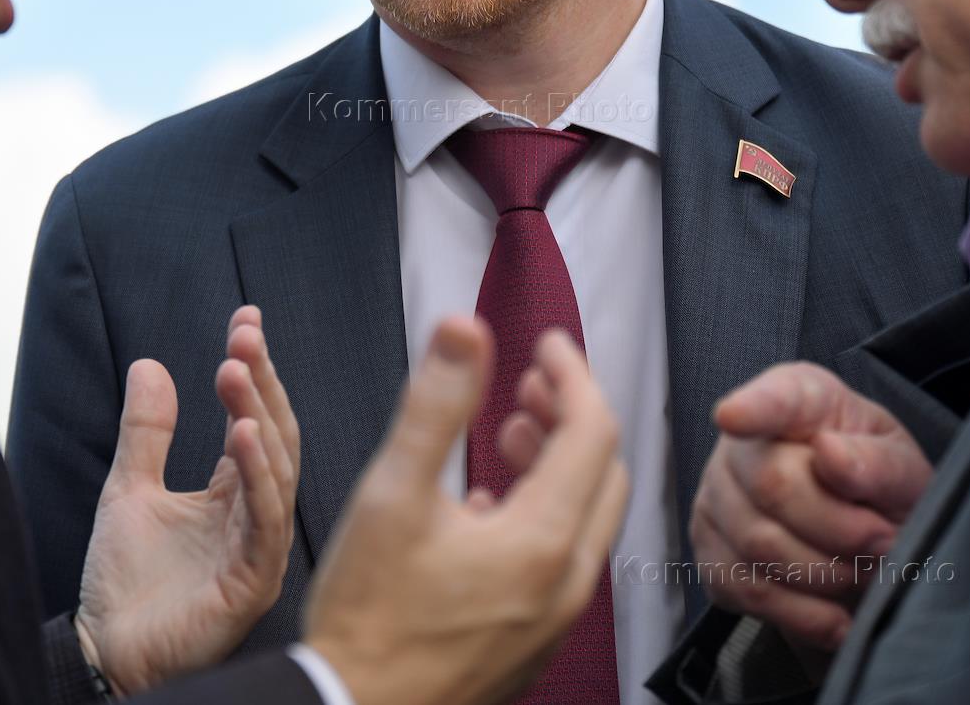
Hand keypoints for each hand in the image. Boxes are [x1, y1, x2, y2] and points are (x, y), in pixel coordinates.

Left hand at [75, 305, 298, 695]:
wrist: (104, 658)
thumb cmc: (124, 586)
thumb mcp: (128, 490)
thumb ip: (146, 432)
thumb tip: (150, 364)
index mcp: (233, 489)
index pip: (254, 415)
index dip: (253, 367)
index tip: (245, 317)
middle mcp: (256, 510)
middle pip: (274, 431)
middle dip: (261, 380)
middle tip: (243, 336)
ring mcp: (260, 544)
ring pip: (277, 467)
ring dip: (259, 415)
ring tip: (236, 370)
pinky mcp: (254, 579)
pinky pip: (266, 518)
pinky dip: (258, 473)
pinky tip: (243, 434)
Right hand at [304, 317, 628, 704]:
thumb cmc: (368, 619)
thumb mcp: (392, 494)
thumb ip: (435, 405)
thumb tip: (463, 330)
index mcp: (543, 540)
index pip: (593, 430)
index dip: (573, 374)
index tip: (547, 344)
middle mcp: (566, 582)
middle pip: (602, 471)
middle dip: (573, 414)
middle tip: (532, 382)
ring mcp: (554, 617)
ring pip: (586, 516)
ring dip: (560, 461)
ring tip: (511, 430)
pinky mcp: (532, 638)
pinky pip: (564, 558)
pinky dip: (546, 510)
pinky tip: (491, 502)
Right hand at [690, 361, 930, 654]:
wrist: (864, 542)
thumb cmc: (879, 489)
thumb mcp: (905, 471)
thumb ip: (878, 463)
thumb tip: (831, 455)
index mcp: (798, 399)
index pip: (772, 398)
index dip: (751, 407)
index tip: (734, 417)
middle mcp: (742, 441)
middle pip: (772, 486)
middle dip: (842, 530)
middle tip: (883, 542)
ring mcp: (715, 494)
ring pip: (758, 545)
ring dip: (825, 575)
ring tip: (860, 571)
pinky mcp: (709, 548)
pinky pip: (746, 589)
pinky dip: (799, 613)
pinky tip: (831, 612)